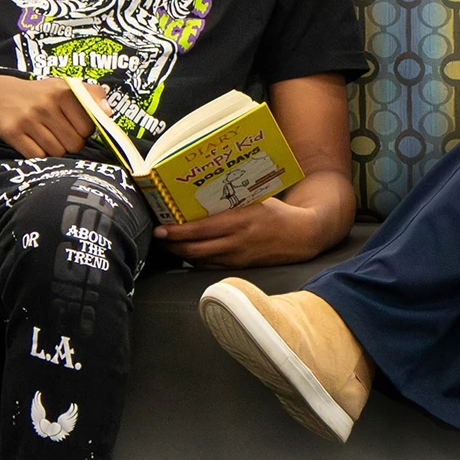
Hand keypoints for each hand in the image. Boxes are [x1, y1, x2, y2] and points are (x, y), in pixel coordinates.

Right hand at [0, 76, 96, 158]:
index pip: (88, 128)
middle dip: (70, 143)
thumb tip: (109, 113)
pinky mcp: (12, 132)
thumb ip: (93, 95)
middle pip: (74, 144)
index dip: (84, 131)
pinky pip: (38, 157)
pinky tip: (34, 141)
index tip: (74, 125)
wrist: (1, 95)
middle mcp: (45, 104)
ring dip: (55, 149)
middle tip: (59, 132)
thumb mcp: (67, 87)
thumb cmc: (43, 95)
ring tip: (45, 135)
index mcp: (63, 92)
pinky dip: (39, 154)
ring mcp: (27, 119)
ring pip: (57, 153)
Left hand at [154, 195, 330, 268]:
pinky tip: (189, 253)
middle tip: (158, 237)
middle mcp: (236, 242)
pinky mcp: (239, 267)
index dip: (177, 232)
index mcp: (239, 222)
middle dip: (172, 245)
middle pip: (194, 250)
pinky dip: (197, 260)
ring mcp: (237, 258)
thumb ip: (232, 199)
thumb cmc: (277, 212)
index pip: (200, 230)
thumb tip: (204, 192)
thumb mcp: (255, 199)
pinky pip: (212, 266)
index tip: (160, 228)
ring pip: (201, 260)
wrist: (301, 236)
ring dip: (182, 254)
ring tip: (169, 244)